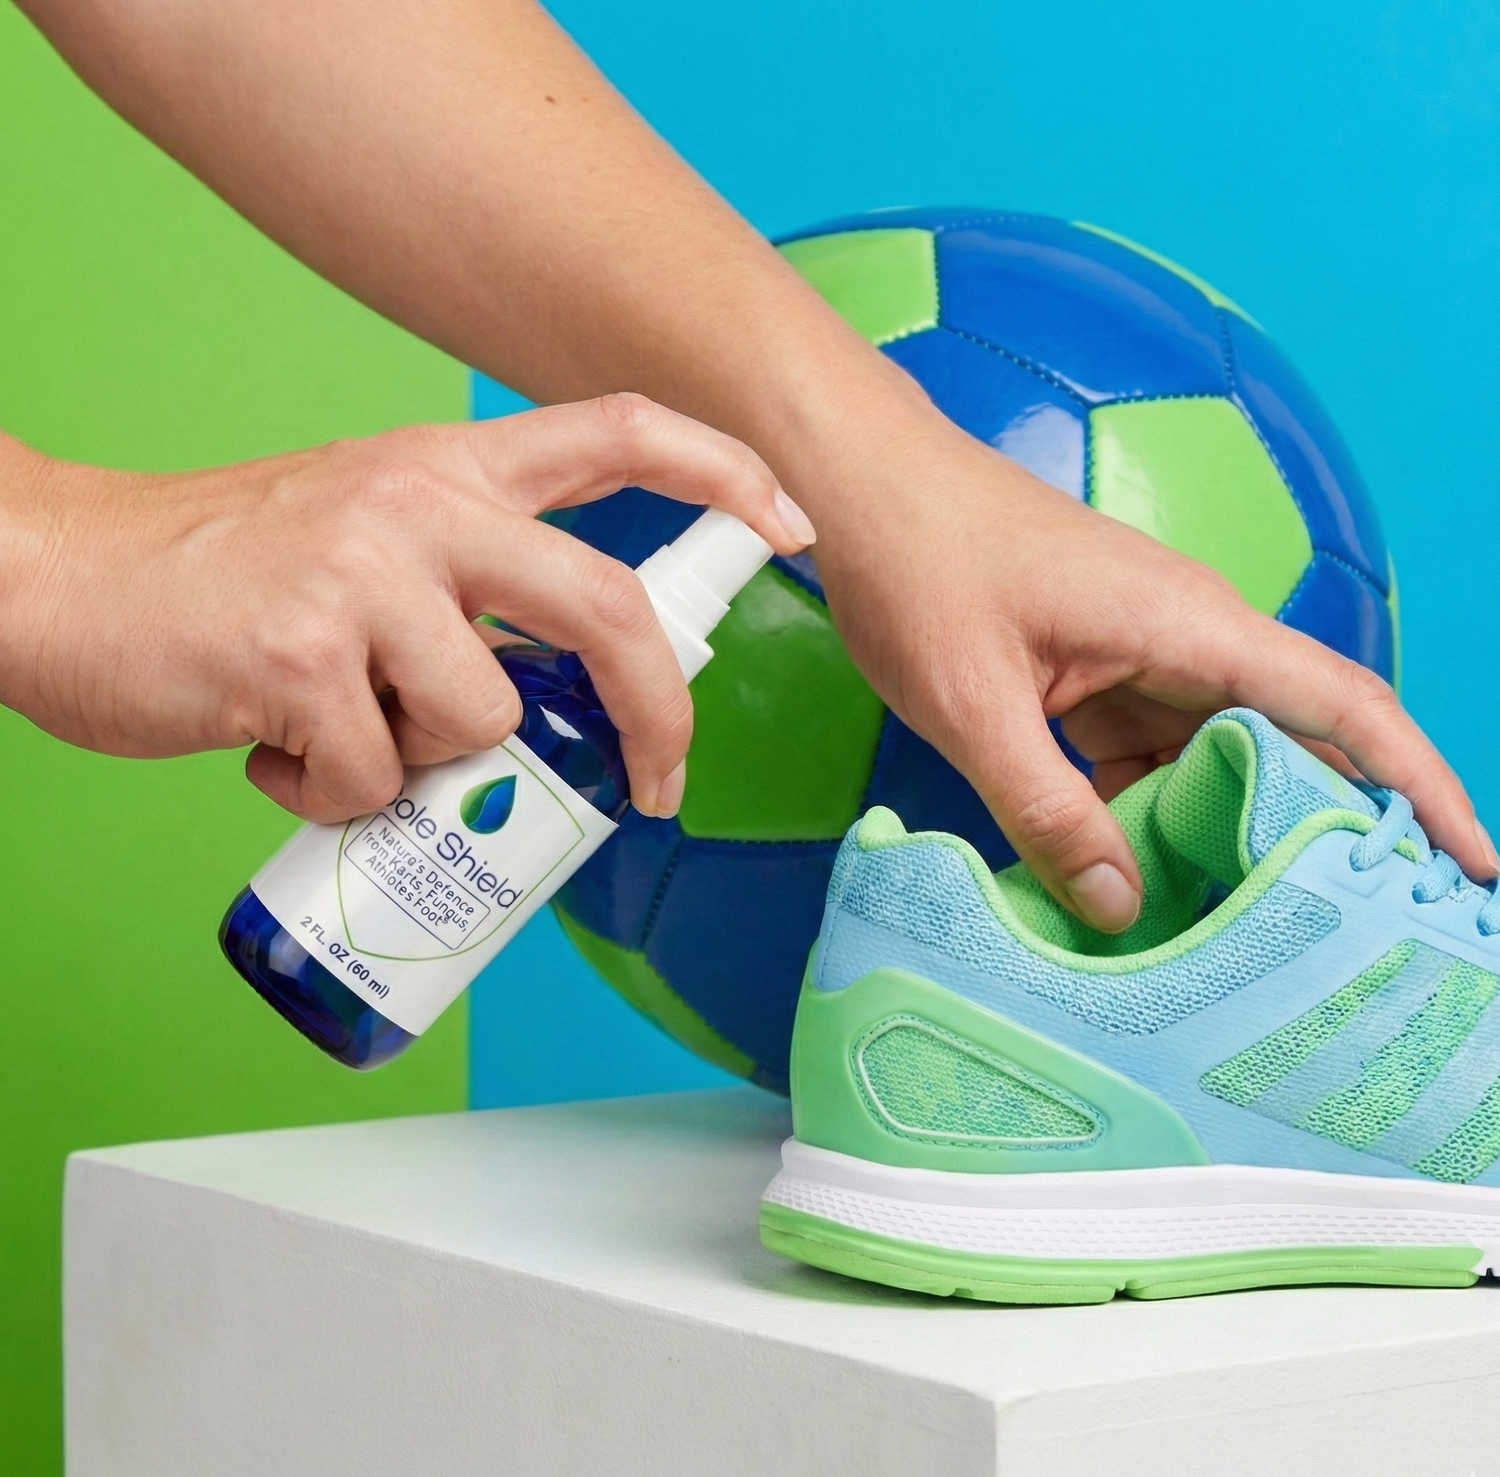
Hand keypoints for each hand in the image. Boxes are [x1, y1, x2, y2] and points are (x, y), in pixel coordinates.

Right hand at [0, 395, 811, 821]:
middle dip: (660, 713)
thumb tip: (563, 704)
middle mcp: (419, 504)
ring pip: (483, 720)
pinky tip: (280, 753)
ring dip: (427, 763)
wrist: (65, 578)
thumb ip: (469, 593)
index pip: (617, 431)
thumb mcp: (367, 536)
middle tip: (659, 784)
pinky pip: (375, 777)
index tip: (788, 523)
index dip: (720, 471)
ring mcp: (360, 574)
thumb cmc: (229, 576)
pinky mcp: (298, 655)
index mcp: (447, 467)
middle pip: (606, 607)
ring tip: (347, 736)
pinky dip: (336, 797)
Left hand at [791, 393, 1494, 931]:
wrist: (863, 487)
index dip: (1424, 786)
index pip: (1345, 707)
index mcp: (1190, 625)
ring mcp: (1143, 649)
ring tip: (1241, 928)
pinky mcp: (1098, 665)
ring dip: (1229, 831)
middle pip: (1295, 739)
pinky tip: (1137, 877)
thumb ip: (1047, 809)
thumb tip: (1121, 907)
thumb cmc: (919, 566)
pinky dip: (1155, 809)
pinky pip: (1153, 748)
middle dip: (1329, 830)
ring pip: (1219, 753)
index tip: (1472, 865)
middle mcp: (1189, 635)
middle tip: (1350, 933)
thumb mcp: (976, 705)